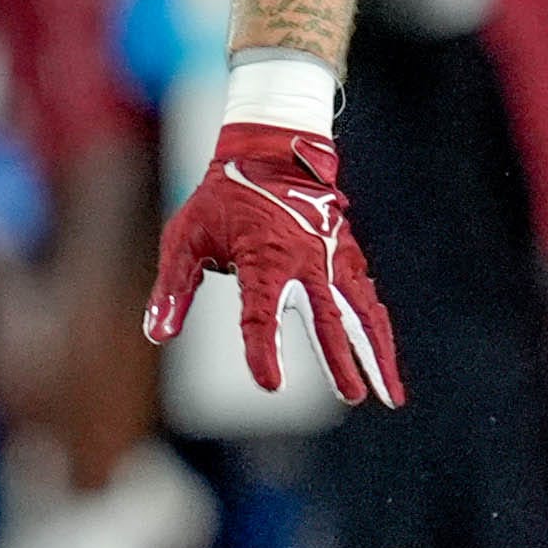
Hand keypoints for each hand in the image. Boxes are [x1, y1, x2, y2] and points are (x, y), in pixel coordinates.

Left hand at [145, 122, 402, 407]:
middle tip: (351, 396)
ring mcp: (331, 256)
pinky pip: (366, 297)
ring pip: (361, 311)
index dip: (263, 350)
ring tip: (390, 394)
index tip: (269, 384)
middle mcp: (305, 259)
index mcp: (263, 257)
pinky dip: (378, 329)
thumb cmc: (222, 197)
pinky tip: (384, 357)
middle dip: (339, 359)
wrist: (271, 151)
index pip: (262, 313)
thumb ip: (173, 288)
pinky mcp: (345, 255)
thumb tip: (157, 334)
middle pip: (325, 318)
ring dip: (377, 352)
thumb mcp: (186, 237)